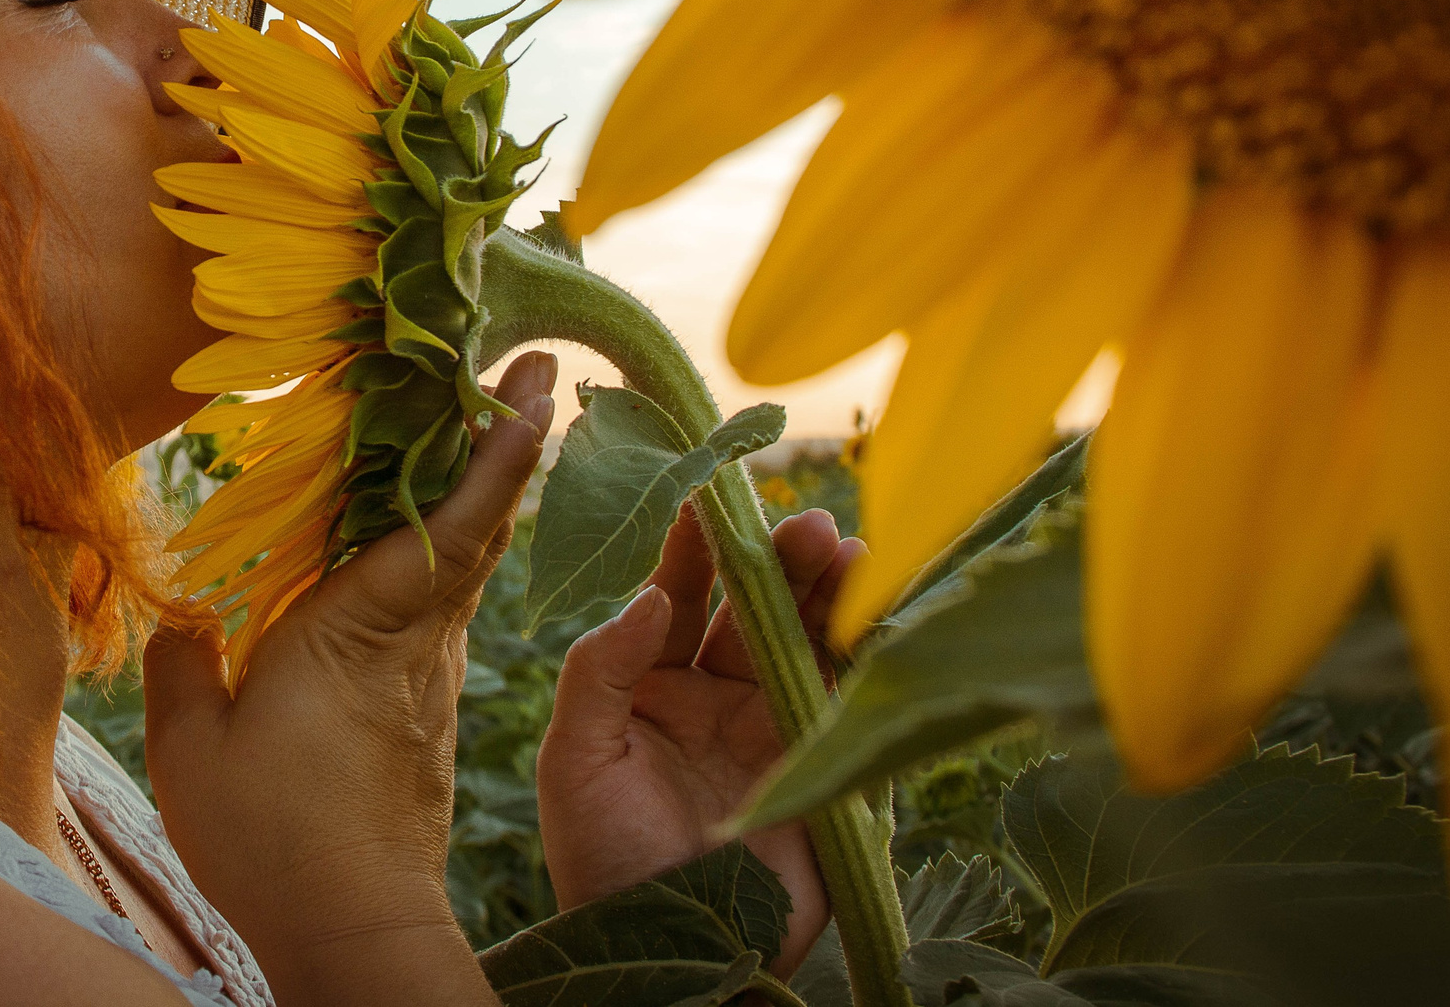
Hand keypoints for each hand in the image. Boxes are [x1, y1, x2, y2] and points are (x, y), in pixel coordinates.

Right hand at [142, 351, 559, 1006]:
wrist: (353, 931)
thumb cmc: (271, 839)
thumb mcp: (193, 751)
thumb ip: (185, 665)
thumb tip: (188, 617)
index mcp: (360, 631)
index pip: (446, 525)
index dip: (494, 453)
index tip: (531, 388)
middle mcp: (414, 644)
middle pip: (478, 526)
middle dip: (512, 442)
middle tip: (541, 369)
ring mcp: (430, 679)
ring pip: (468, 566)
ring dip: (487, 490)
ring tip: (498, 422)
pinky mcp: (427, 713)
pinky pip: (446, 610)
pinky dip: (456, 551)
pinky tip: (436, 538)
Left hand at [535, 503, 860, 975]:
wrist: (668, 954)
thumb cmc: (600, 859)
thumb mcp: (574, 759)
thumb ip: (602, 670)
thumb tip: (654, 596)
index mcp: (646, 684)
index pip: (675, 595)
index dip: (696, 545)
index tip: (711, 494)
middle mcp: (710, 696)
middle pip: (752, 608)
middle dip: (779, 560)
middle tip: (808, 522)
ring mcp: (768, 729)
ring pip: (803, 640)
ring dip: (826, 593)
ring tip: (849, 549)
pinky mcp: (815, 765)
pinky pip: (843, 695)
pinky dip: (863, 651)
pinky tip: (876, 611)